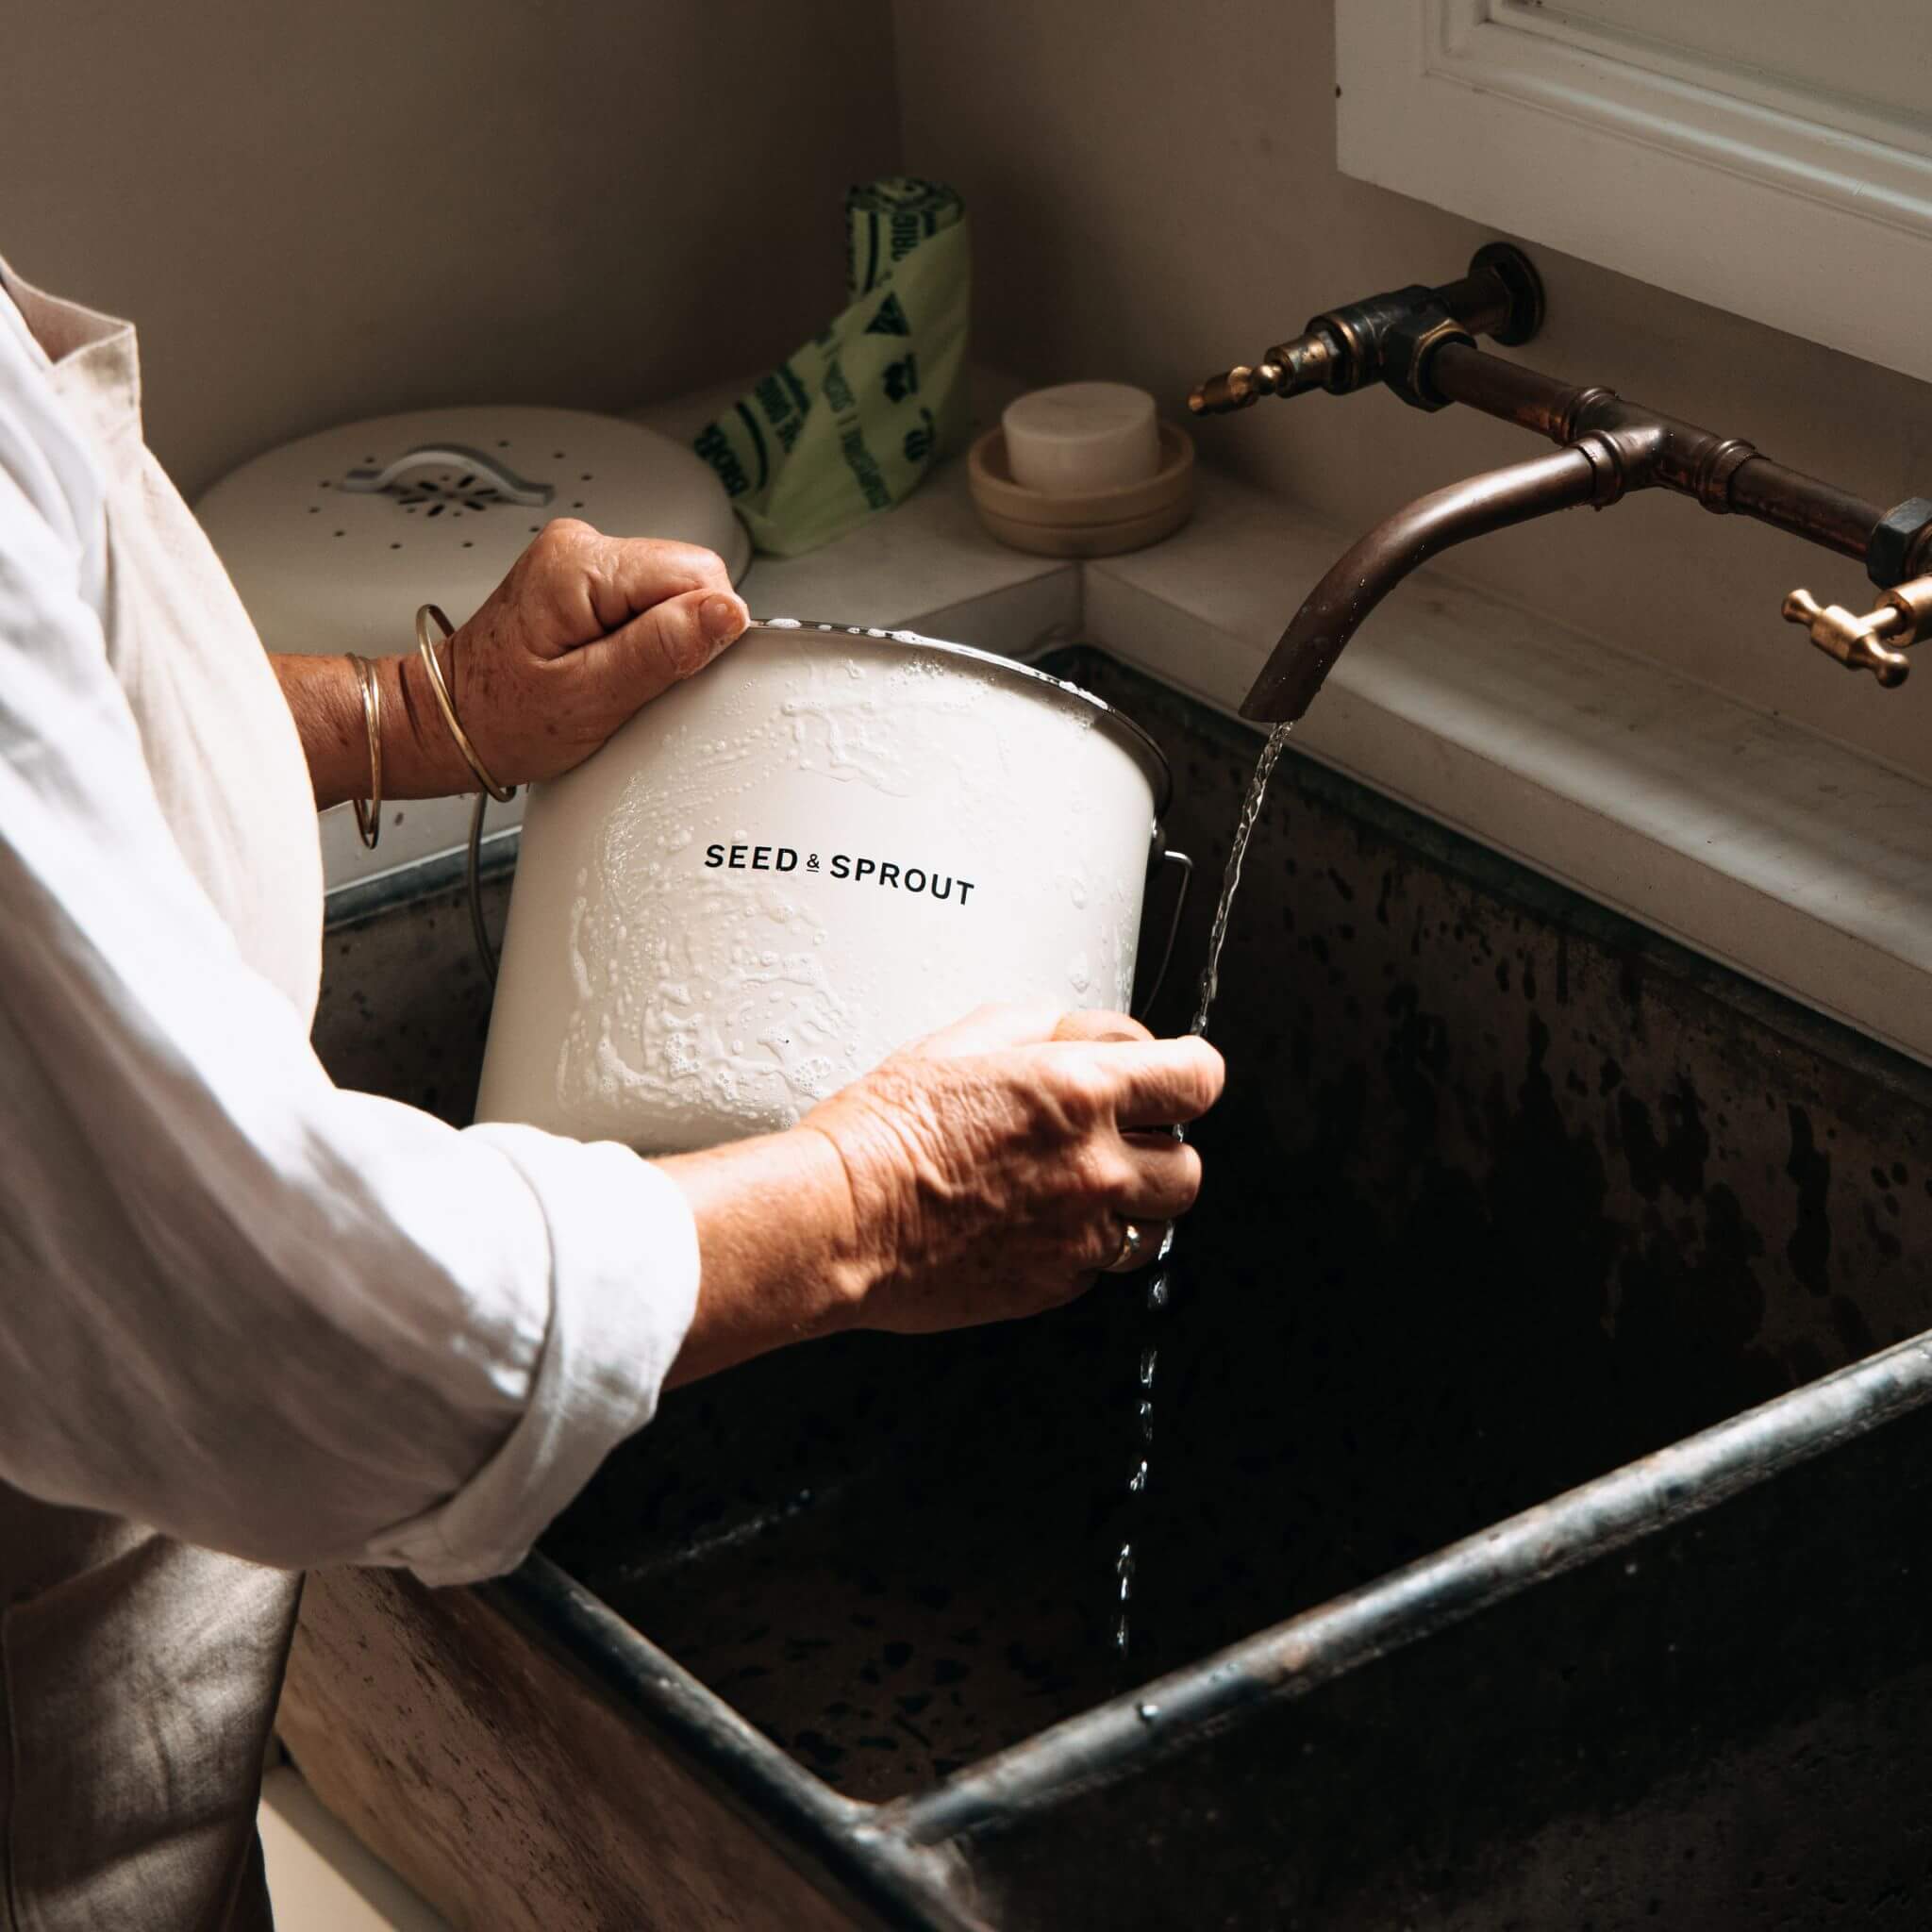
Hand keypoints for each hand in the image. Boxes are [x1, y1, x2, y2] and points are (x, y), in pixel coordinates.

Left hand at [277, 521, 748, 810]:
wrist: (448, 721)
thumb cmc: (499, 718)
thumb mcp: (589, 698)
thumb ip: (661, 650)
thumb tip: (727, 614)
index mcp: (582, 565)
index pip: (699, 574)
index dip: (703, 631)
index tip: (666, 674)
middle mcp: (582, 546)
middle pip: (689, 577)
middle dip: (681, 636)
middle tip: (632, 682)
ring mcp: (581, 560)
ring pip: (672, 591)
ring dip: (661, 640)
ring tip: (611, 676)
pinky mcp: (584, 580)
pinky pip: (646, 601)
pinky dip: (641, 638)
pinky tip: (607, 665)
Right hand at [802, 1004, 1222, 1332]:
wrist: (839, 1219)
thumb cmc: (884, 1130)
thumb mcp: (964, 1040)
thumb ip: (1046, 1029)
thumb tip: (1085, 1035)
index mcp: (1081, 1091)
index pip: (1198, 1079)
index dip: (1186, 1073)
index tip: (1171, 1077)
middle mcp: (1095, 1167)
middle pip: (1188, 1164)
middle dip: (1157, 1145)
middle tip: (1112, 1135)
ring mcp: (1080, 1234)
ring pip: (1156, 1224)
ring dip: (1131, 1201)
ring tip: (1073, 1184)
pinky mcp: (1055, 1283)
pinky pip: (1100, 1262)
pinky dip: (1080, 1242)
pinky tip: (1030, 1219)